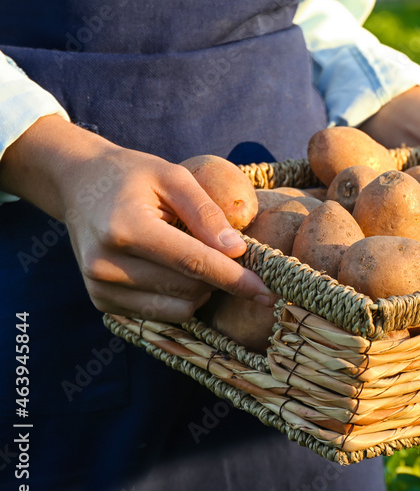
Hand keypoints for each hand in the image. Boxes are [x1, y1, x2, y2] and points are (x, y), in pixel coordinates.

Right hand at [0, 116, 273, 322]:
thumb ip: (207, 213)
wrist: (79, 185)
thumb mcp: (174, 176)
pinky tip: (175, 270)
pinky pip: (161, 314)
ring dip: (202, 291)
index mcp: (125, 228)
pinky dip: (181, 297)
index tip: (269, 291)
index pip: (193, 263)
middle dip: (221, 278)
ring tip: (194, 255)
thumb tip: (238, 250)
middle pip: (189, 290)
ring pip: (179, 309)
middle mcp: (106, 264)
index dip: (235, 279)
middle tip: (229, 253)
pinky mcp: (102, 302)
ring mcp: (100, 288)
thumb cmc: (133, 176)